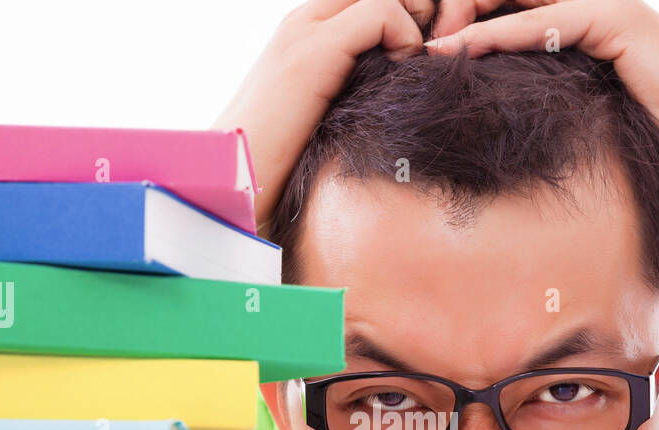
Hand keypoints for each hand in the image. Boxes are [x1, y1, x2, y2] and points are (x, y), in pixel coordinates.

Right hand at [215, 0, 435, 229]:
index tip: (421, 56)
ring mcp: (306, 31)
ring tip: (418, 65)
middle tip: (430, 54)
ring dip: (417, 23)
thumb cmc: (273, 169)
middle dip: (415, 11)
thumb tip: (391, 100)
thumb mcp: (321, 122)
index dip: (404, 18)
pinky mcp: (315, 51)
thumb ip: (349, 95)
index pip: (366, 1)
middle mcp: (304, 22)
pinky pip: (382, 12)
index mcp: (304, 35)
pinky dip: (406, 38)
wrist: (228, 184)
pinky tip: (403, 75)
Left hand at [426, 0, 658, 198]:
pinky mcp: (613, 17)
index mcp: (578, 18)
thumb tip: (497, 143)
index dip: (461, 17)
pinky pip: (540, 19)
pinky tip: (457, 50)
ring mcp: (602, 2)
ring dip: (462, 13)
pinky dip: (495, 33)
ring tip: (422, 43)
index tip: (420, 51)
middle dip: (452, 7)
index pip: (505, 3)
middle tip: (411, 40)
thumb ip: (545, 110)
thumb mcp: (584, 119)